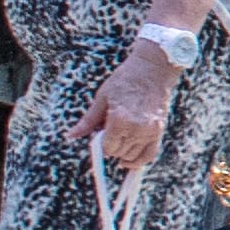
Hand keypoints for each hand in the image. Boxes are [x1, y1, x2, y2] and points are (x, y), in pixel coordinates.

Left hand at [96, 37, 179, 151]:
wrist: (153, 68)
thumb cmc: (125, 79)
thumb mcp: (102, 97)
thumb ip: (88, 121)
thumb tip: (70, 135)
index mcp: (120, 119)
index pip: (107, 147)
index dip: (100, 143)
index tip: (99, 134)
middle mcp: (137, 128)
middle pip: (119, 152)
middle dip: (111, 146)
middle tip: (110, 132)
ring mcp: (150, 130)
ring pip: (132, 156)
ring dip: (123, 152)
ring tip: (120, 138)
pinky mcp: (159, 130)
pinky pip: (149, 155)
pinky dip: (139, 161)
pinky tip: (129, 160)